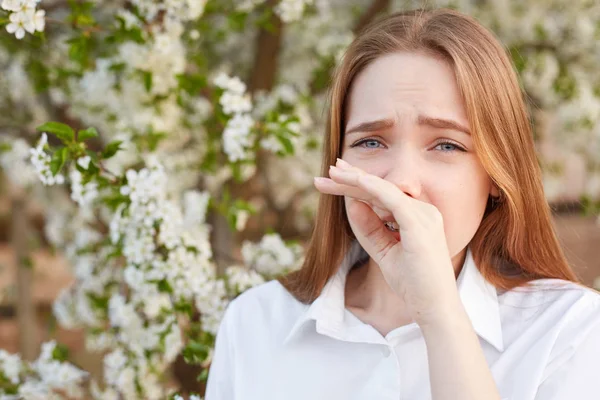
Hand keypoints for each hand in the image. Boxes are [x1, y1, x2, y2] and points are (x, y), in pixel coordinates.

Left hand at [314, 158, 461, 325]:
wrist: (434, 308)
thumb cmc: (413, 283)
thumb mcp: (383, 251)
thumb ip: (370, 228)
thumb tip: (352, 204)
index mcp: (418, 216)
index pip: (383, 196)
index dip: (357, 186)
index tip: (333, 180)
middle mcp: (424, 211)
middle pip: (380, 189)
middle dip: (351, 179)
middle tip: (326, 173)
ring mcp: (424, 215)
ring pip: (382, 190)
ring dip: (355, 180)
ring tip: (331, 174)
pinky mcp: (419, 224)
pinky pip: (392, 199)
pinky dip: (373, 187)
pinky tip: (355, 180)